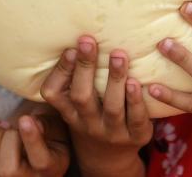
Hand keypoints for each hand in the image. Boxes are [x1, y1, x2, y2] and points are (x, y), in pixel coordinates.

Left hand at [0, 112, 70, 176]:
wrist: (40, 141)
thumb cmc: (49, 135)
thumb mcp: (56, 128)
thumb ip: (45, 124)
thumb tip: (29, 122)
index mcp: (51, 168)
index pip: (40, 161)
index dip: (31, 139)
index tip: (25, 119)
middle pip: (8, 170)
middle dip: (9, 138)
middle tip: (14, 125)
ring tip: (4, 125)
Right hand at [40, 37, 151, 175]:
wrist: (110, 159)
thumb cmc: (92, 117)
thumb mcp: (77, 105)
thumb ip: (75, 78)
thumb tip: (77, 32)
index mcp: (69, 113)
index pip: (55, 94)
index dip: (60, 72)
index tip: (69, 48)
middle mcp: (87, 123)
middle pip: (82, 97)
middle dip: (85, 68)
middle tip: (88, 41)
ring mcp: (112, 132)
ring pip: (111, 107)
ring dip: (114, 79)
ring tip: (118, 55)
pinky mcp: (136, 136)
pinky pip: (136, 118)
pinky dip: (136, 100)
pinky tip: (137, 81)